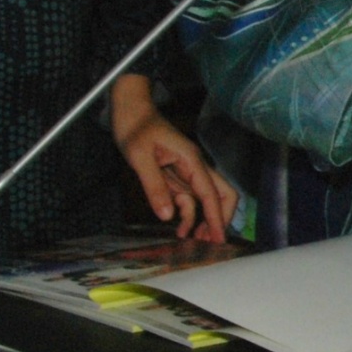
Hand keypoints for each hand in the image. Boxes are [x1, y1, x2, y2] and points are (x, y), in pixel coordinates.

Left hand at [109, 75, 237, 241]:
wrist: (130, 110)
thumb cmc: (136, 128)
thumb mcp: (140, 158)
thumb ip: (154, 186)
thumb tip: (166, 215)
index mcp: (191, 160)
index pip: (210, 193)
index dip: (215, 217)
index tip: (218, 238)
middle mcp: (195, 167)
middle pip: (221, 194)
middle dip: (219, 218)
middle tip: (210, 241)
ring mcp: (187, 172)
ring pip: (205, 199)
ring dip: (201, 219)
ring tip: (190, 240)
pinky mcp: (177, 175)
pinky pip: (188, 197)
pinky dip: (186, 213)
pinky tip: (177, 226)